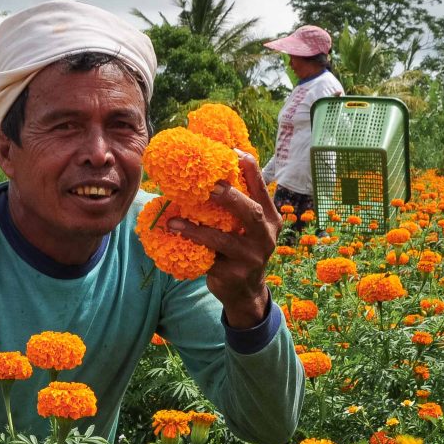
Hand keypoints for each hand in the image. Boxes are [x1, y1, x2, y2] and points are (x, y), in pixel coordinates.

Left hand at [166, 151, 281, 326]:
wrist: (245, 291)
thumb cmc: (240, 249)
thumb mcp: (246, 227)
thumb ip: (237, 204)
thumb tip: (208, 173)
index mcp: (269, 217)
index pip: (261, 187)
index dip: (249, 168)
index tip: (231, 152)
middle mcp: (265, 235)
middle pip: (249, 211)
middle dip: (228, 196)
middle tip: (207, 186)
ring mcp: (251, 256)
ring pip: (223, 238)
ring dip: (196, 228)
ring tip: (174, 220)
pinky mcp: (235, 273)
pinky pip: (209, 257)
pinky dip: (190, 245)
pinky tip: (174, 236)